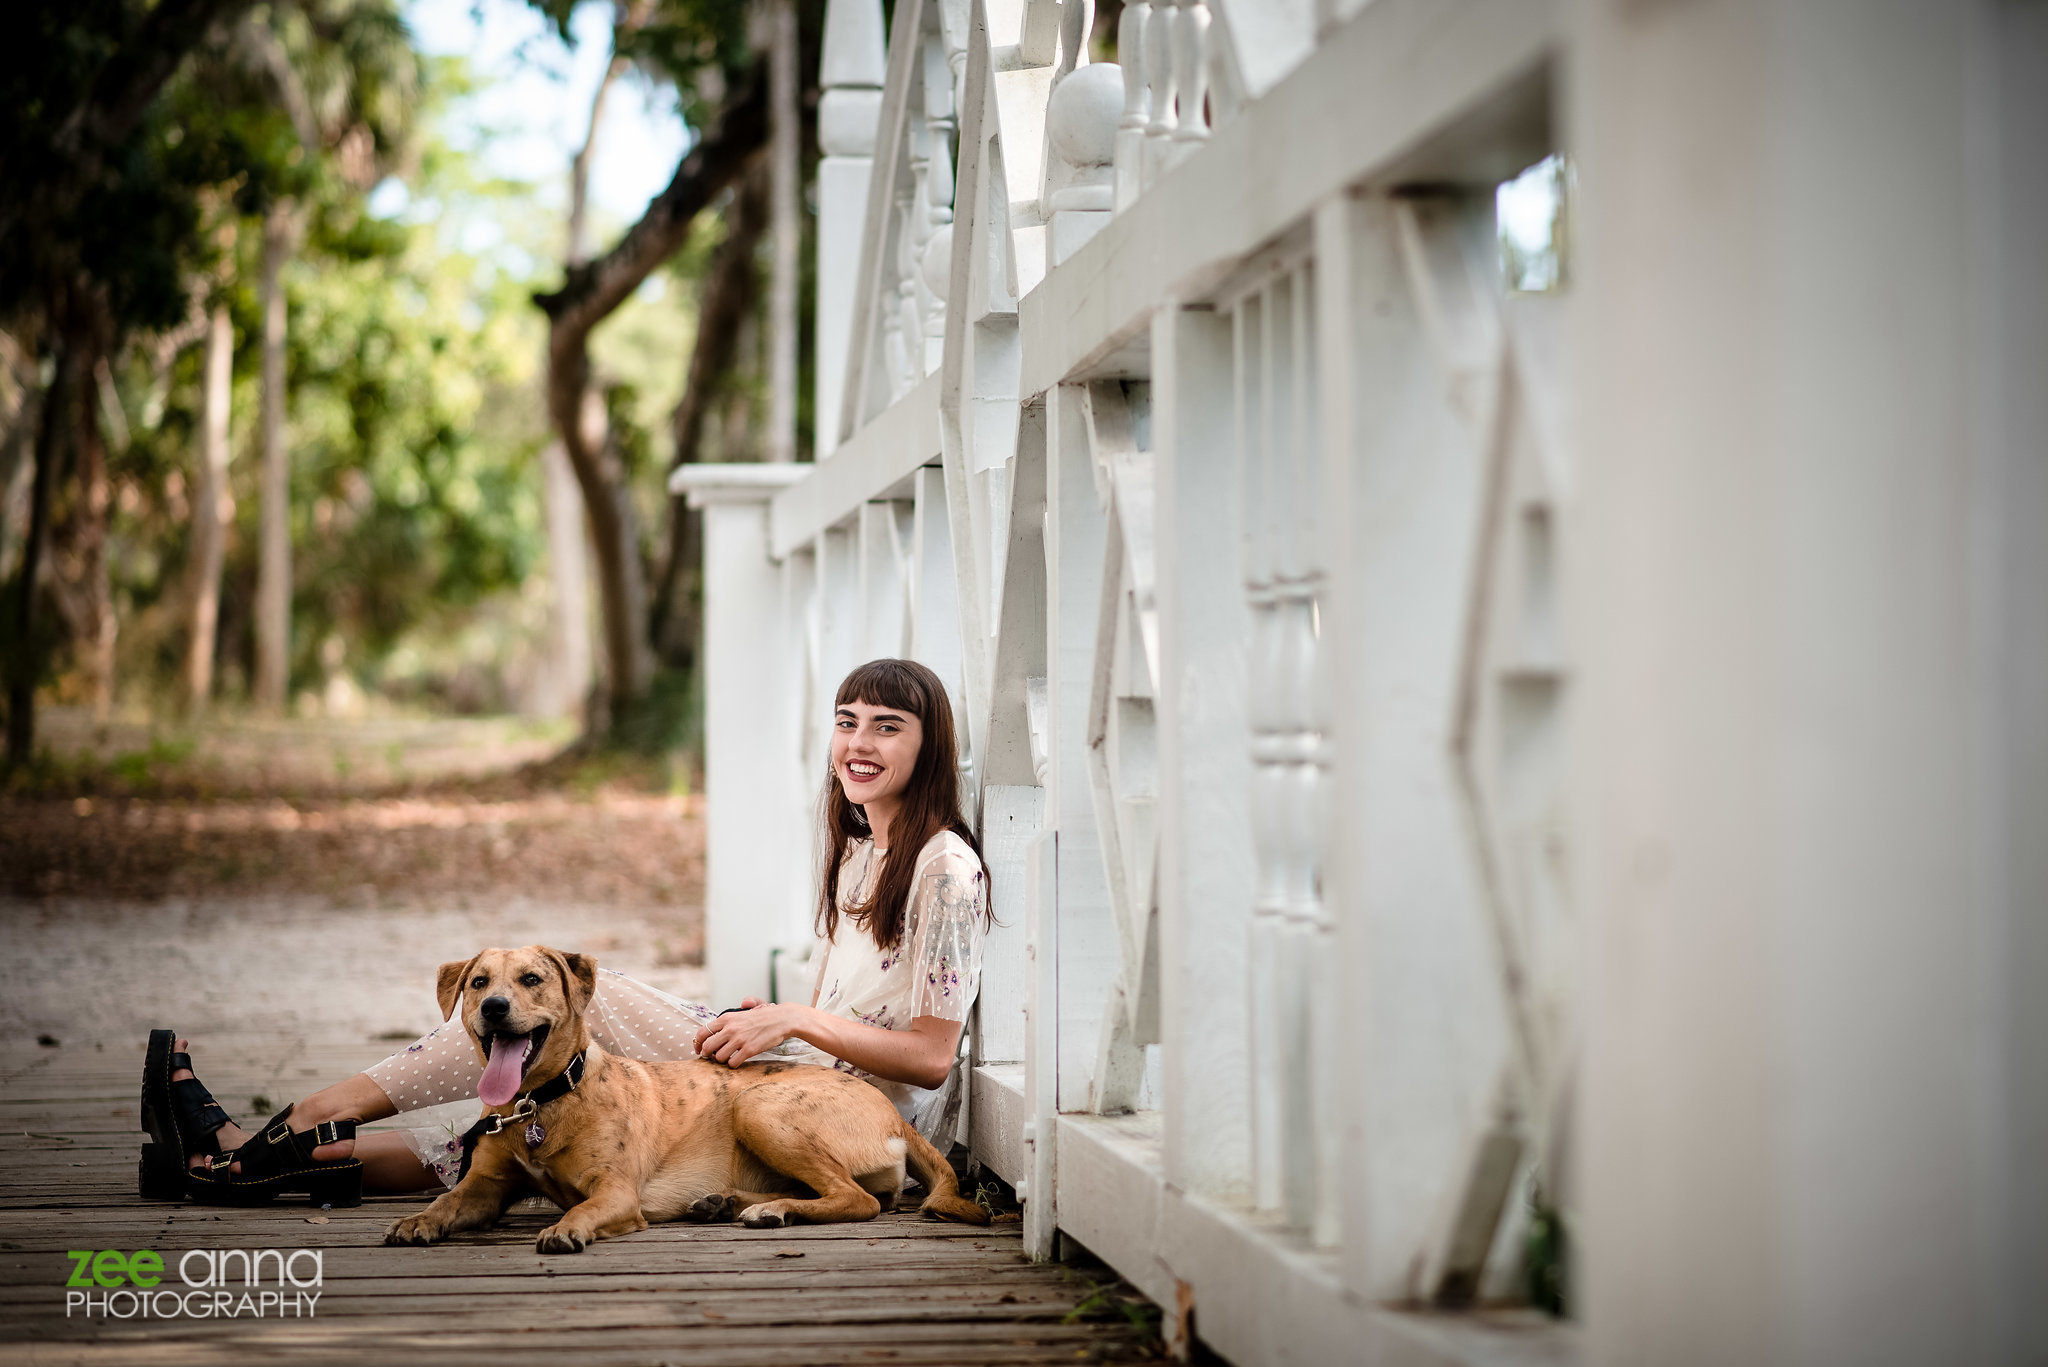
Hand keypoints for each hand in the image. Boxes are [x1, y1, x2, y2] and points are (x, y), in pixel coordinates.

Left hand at [693, 1001, 807, 1066]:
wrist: (784, 1019)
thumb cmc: (767, 1015)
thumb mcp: (751, 1007)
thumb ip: (743, 1005)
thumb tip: (744, 1002)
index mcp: (727, 1018)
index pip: (702, 1032)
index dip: (698, 1043)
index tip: (699, 1049)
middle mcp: (730, 1028)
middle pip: (707, 1047)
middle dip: (707, 1054)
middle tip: (713, 1056)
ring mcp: (739, 1040)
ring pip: (719, 1057)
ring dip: (723, 1060)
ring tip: (729, 1057)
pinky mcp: (749, 1050)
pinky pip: (733, 1063)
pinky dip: (734, 1064)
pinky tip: (739, 1060)